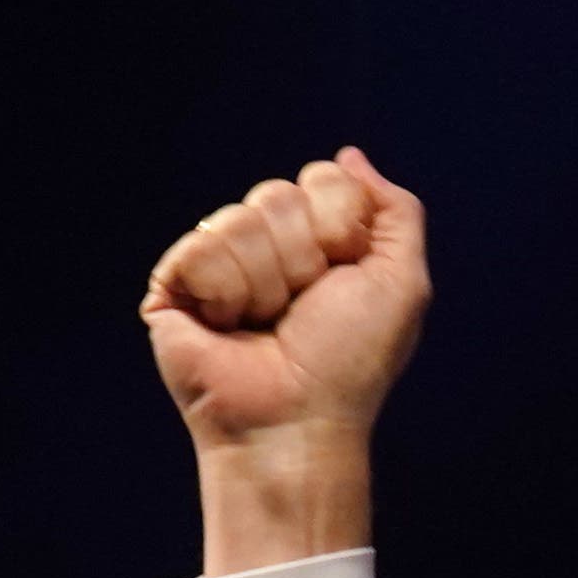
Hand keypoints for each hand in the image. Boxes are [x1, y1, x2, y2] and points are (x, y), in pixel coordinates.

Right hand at [138, 147, 427, 568]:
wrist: (296, 420)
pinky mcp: (175, 286)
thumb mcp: (402, 282)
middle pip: (276, 193)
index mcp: (318, 241)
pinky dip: (224, 291)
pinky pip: (198, 246)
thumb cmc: (351, 362)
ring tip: (266, 324)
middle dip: (301, 255)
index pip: (320, 180)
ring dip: (265, 281)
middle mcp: (267, 248)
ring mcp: (218, 265)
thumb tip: (349, 157)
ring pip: (237, 219)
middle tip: (302, 308)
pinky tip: (228, 327)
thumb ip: (395, 211)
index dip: (338, 227)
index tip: (344, 276)